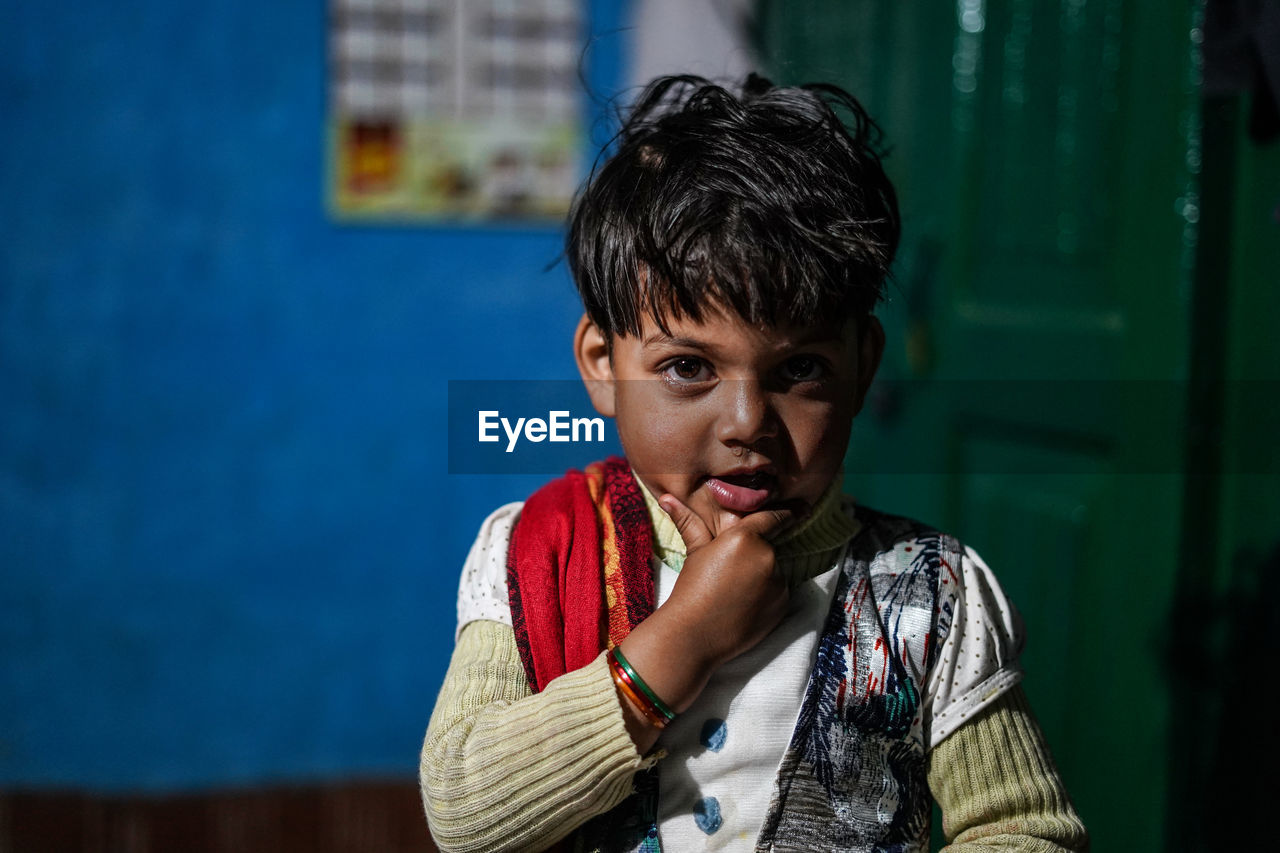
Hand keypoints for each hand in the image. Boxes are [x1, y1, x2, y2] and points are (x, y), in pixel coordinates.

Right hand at [610, 496, 794, 750]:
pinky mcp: (783, 604)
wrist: (695, 634)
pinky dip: (767, 596)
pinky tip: (744, 605)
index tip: (803, 508)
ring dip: (762, 576)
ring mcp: (778, 581)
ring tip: (734, 593)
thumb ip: (689, 522)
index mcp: (745, 537)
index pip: (773, 518)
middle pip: (770, 548)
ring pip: (775, 571)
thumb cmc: (690, 589)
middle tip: (732, 573)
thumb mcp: (695, 552)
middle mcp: (767, 556)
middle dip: (757, 555)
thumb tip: (667, 497)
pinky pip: (779, 592)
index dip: (788, 512)